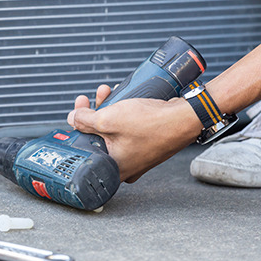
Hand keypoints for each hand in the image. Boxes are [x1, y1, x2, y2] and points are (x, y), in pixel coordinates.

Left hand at [67, 86, 201, 182]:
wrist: (186, 118)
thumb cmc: (153, 125)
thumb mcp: (108, 120)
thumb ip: (85, 120)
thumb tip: (73, 118)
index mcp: (114, 168)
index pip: (85, 148)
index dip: (78, 127)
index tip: (77, 112)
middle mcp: (125, 165)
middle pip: (98, 137)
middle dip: (92, 113)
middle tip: (88, 100)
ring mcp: (137, 155)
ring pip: (113, 130)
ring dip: (106, 109)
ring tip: (105, 92)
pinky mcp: (146, 143)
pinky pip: (127, 128)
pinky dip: (121, 113)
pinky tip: (120, 98)